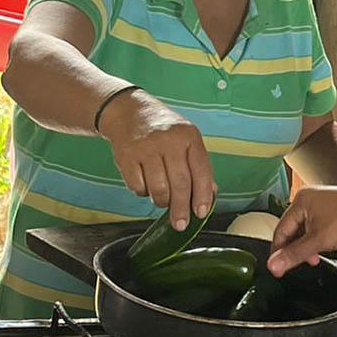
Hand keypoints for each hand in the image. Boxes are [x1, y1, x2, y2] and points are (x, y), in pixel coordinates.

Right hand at [99, 89, 214, 231]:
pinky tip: (146, 183)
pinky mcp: (126, 156)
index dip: (203, 196)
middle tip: (181, 224)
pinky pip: (137, 187)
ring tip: (163, 198)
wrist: (129, 112)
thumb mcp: (186, 140)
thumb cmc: (164, 131)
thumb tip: (210, 195)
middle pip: (180, 184)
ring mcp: (146, 148)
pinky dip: (143, 192)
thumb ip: (198, 166)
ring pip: (158, 189)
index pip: (201, 171)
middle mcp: (169, 140)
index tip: (201, 213)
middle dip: (181, 209)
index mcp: (189, 136)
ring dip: (162, 201)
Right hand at [267, 185, 336, 274]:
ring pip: (306, 231)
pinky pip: (318, 229)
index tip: (276, 268)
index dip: (278, 251)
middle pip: (293, 230)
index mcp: (301, 200)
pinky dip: (317, 241)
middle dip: (295, 249)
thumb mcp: (319, 241)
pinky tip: (323, 250)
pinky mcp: (334, 211)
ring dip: (307, 247)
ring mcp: (322, 204)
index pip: (280, 229)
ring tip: (313, 259)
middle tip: (295, 265)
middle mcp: (310, 199)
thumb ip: (294, 254)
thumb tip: (273, 265)